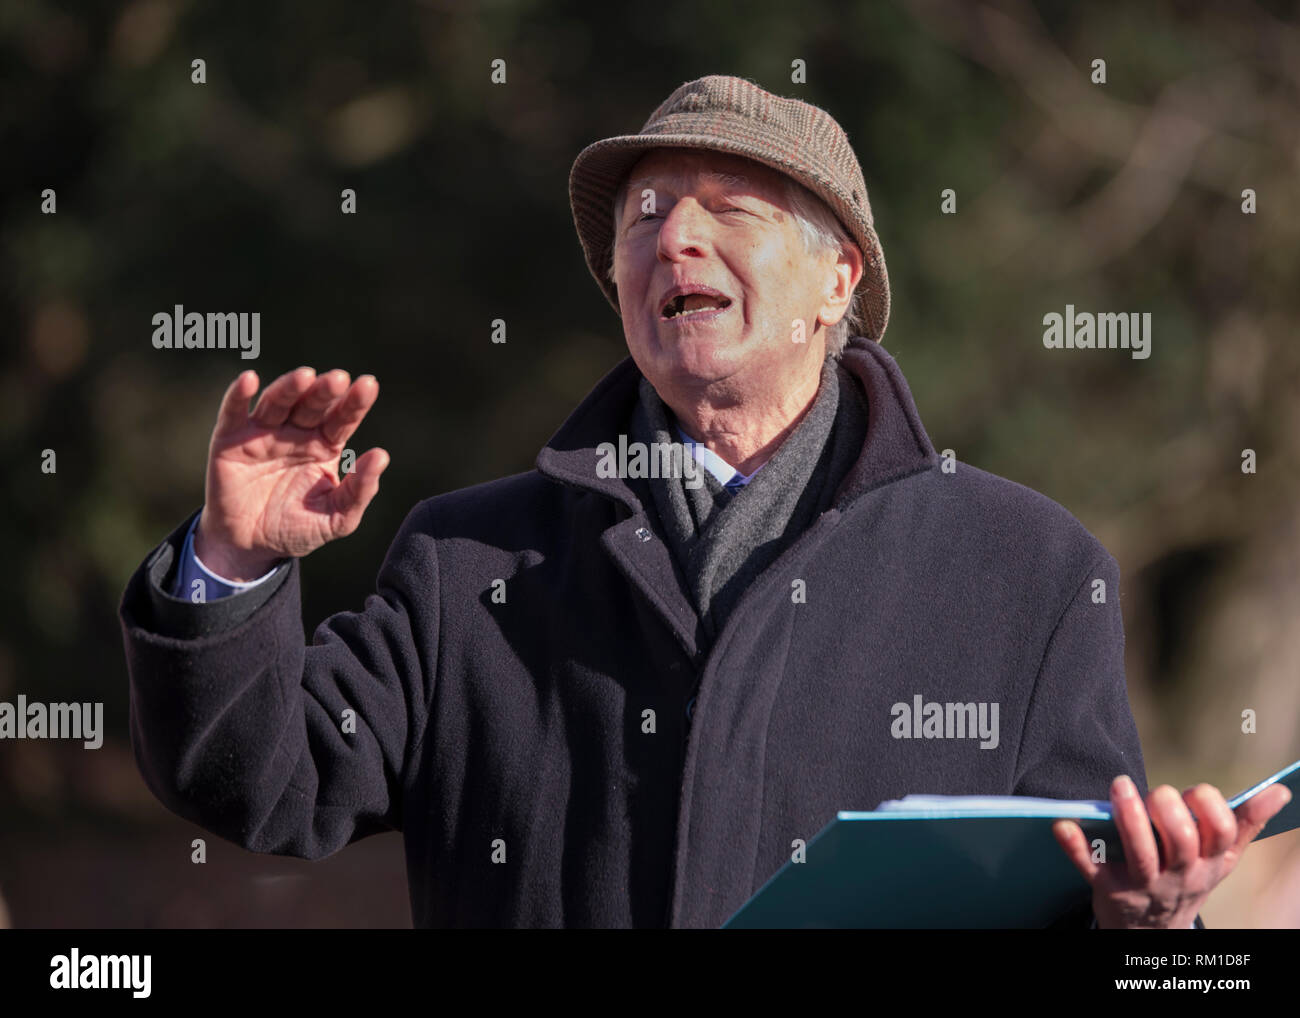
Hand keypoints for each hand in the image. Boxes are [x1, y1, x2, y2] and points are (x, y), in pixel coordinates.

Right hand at [194, 367, 389, 579]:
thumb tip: (382, 456)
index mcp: (324, 445)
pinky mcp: (229, 441)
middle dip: (325, 391)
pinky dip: (238, 395)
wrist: (252, 548)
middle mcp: (295, 433)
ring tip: (306, 376)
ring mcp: (263, 433)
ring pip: (277, 403)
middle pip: (312, 405)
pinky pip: (233, 413)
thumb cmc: (298, 527)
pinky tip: (249, 380)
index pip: (342, 419)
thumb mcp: (337, 518)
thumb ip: (360, 490)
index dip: (355, 403)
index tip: (368, 385)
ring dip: (290, 388)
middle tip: (339, 378)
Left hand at [1053, 775, 1291, 928]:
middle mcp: (1179, 875)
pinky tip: (1063, 824)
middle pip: (1180, 840)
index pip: (1220, 832)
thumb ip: (1246, 822)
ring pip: (1141, 853)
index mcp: (1209, 861)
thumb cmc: (1187, 876)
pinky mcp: (1107, 890)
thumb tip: (1280, 791)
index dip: (1208, 805)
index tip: (1194, 791)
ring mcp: (1143, 884)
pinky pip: (1090, 867)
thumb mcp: (1219, 857)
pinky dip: (1075, 846)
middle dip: (1168, 808)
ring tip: (1119, 786)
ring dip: (1129, 816)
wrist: (1152, 930)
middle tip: (1154, 791)